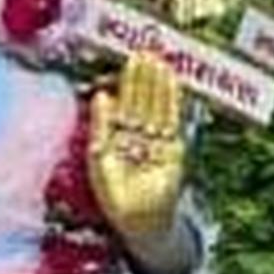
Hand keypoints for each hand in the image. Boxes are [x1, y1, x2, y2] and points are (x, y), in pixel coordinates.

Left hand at [89, 47, 192, 273]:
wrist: (138, 219)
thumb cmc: (114, 193)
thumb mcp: (99, 154)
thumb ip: (101, 124)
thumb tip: (101, 94)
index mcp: (119, 138)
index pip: (124, 105)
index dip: (127, 85)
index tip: (129, 62)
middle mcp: (139, 137)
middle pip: (142, 102)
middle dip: (143, 80)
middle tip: (145, 54)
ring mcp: (157, 141)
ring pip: (157, 108)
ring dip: (158, 85)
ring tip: (159, 62)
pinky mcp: (174, 148)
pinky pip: (172, 120)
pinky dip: (172, 101)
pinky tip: (171, 82)